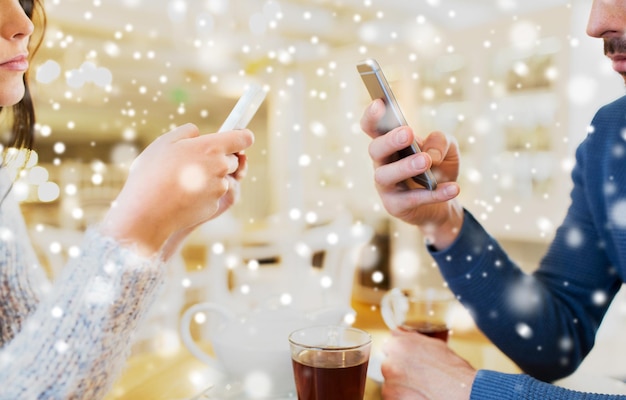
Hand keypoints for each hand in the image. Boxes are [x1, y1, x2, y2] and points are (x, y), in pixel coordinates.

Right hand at [101, 123, 253, 256]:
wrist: (147, 212)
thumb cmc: (152, 173)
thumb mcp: (165, 142)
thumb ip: (188, 132)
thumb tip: (199, 134)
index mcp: (212, 148)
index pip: (244, 139)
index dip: (242, 137)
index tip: (238, 137)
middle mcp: (221, 168)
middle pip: (232, 160)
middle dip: (218, 159)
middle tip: (193, 161)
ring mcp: (219, 189)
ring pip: (220, 179)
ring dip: (208, 178)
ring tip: (180, 180)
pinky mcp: (214, 206)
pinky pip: (211, 196)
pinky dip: (201, 195)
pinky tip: (181, 196)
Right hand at [360, 99, 463, 248]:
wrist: (443, 204)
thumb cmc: (438, 169)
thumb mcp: (448, 149)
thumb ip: (442, 142)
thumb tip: (431, 154)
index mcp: (389, 144)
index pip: (372, 127)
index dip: (372, 116)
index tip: (380, 103)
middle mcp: (382, 163)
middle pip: (375, 149)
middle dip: (389, 140)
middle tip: (407, 133)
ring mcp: (385, 186)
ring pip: (386, 175)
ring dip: (405, 166)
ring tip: (425, 161)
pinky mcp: (395, 206)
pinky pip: (412, 199)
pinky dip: (434, 194)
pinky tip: (453, 188)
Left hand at [381, 330, 475, 399]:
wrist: (462, 393)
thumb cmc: (452, 370)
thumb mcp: (433, 345)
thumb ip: (409, 337)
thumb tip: (396, 332)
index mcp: (398, 346)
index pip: (389, 347)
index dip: (401, 355)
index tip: (411, 362)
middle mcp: (390, 363)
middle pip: (389, 365)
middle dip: (400, 370)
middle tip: (419, 377)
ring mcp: (389, 384)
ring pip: (390, 383)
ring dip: (401, 386)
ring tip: (421, 388)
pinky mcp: (392, 399)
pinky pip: (393, 397)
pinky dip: (403, 397)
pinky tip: (419, 396)